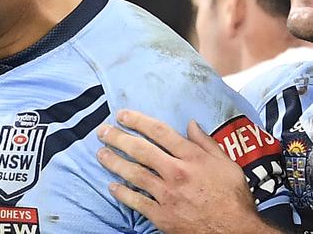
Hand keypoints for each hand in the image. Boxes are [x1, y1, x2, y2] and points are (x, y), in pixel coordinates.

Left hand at [95, 110, 279, 233]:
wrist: (236, 233)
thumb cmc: (234, 198)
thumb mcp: (228, 164)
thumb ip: (207, 143)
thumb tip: (190, 123)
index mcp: (193, 158)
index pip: (160, 132)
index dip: (138, 121)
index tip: (122, 115)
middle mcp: (177, 172)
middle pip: (141, 150)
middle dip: (118, 138)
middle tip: (102, 131)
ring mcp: (168, 195)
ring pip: (134, 173)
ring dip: (114, 162)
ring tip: (100, 153)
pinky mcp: (163, 216)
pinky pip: (137, 202)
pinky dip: (122, 193)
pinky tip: (112, 185)